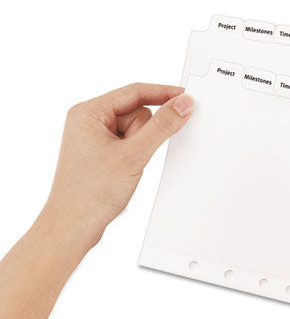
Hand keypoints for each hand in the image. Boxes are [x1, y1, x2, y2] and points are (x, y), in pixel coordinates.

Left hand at [41, 83, 194, 246]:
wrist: (74, 226)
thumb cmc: (90, 193)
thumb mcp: (133, 155)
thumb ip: (162, 126)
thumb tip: (182, 104)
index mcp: (88, 112)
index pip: (134, 92)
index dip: (163, 93)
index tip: (185, 97)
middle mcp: (89, 122)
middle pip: (137, 113)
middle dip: (144, 134)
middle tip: (133, 156)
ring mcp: (95, 139)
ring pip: (136, 130)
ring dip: (140, 148)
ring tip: (125, 168)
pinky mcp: (102, 154)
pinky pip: (130, 144)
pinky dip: (136, 155)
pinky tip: (126, 171)